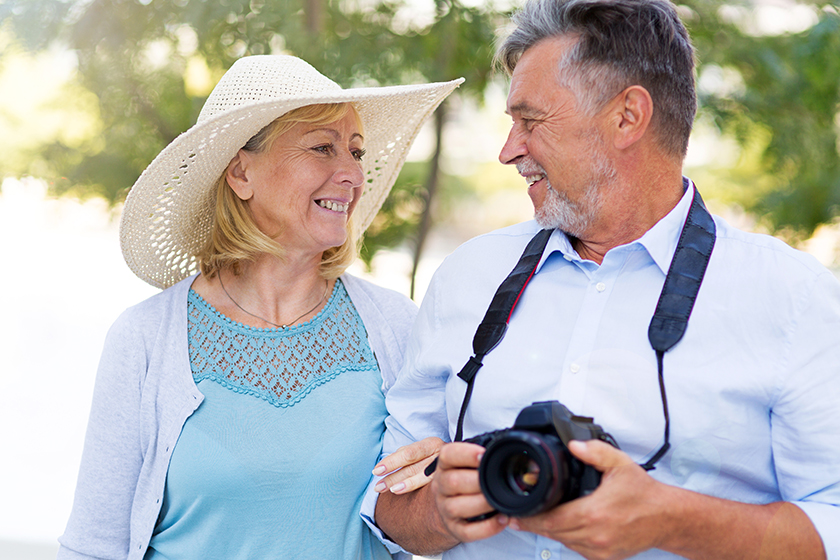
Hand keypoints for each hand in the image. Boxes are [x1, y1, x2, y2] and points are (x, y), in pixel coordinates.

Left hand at [373, 437, 443, 493]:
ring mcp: (447, 470)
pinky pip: (432, 488)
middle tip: (377, 487)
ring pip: (422, 478)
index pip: (409, 453)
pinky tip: (404, 493)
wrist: (461, 463)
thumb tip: (384, 466)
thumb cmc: (434, 456)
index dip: (392, 462)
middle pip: (413, 467)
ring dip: (404, 485)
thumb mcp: (423, 450)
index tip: (376, 470)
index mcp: (433, 444)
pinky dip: (416, 489)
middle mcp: (441, 456)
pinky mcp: (450, 482)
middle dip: (393, 477)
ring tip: (390, 491)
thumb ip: (406, 454)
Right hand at [431, 442, 508, 542]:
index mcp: (445, 466)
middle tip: (496, 479)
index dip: (466, 454)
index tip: (483, 455)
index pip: (448, 455)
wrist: (439, 509)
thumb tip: (506, 446)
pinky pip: (467, 531)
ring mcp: (445, 509)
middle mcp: (441, 486)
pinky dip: (486, 528)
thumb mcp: (461, 465)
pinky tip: (502, 520)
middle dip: (477, 481)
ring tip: (500, 500)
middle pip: (452, 481)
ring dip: (482, 503)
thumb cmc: (460, 482)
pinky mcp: (454, 529)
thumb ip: (478, 456)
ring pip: (457, 507)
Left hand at [510, 440, 670, 559]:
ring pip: (564, 542)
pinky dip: (569, 538)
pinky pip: (578, 549)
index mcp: (594, 513)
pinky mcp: (605, 558)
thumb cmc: (644, 494)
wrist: (666, 518)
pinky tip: (567, 526)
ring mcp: (600, 550)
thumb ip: (594, 452)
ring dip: (552, 531)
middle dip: (536, 524)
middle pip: (553, 533)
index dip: (530, 518)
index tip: (516, 515)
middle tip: (520, 516)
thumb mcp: (619, 464)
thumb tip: (573, 446)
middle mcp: (595, 535)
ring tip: (542, 518)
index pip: (551, 520)